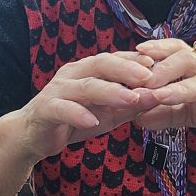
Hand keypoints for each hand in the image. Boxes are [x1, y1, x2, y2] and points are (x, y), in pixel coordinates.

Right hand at [19, 50, 159, 161]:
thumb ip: (129, 105)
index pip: (116, 59)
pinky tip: (92, 122)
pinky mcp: (45, 109)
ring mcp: (58, 90)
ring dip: (110, 92)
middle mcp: (73, 74)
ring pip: (86, 86)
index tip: (162, 65)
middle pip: (102, 64)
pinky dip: (78, 114)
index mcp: (89, 71)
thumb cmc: (73, 120)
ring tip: (131, 99)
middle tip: (150, 76)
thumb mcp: (107, 114)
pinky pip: (62, 109)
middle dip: (127, 70)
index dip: (137, 61)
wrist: (34, 136)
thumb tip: (157, 97)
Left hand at [132, 38, 195, 157]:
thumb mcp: (192, 112)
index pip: (177, 50)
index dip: (157, 49)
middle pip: (187, 59)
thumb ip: (166, 113)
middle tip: (139, 81)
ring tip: (159, 97)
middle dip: (162, 69)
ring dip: (180, 89)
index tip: (133, 55)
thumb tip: (135, 117)